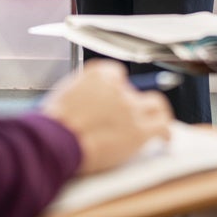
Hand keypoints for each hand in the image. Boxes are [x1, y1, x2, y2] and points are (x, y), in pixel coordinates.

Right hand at [41, 60, 172, 174]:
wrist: (53, 142)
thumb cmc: (51, 125)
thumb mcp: (62, 96)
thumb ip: (81, 94)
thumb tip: (86, 104)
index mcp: (98, 74)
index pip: (116, 75)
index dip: (115, 90)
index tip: (113, 101)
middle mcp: (118, 86)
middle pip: (135, 90)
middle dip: (132, 101)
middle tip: (129, 114)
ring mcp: (130, 107)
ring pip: (156, 104)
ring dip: (155, 112)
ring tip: (156, 121)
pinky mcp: (138, 130)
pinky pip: (162, 126)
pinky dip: (165, 132)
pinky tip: (164, 139)